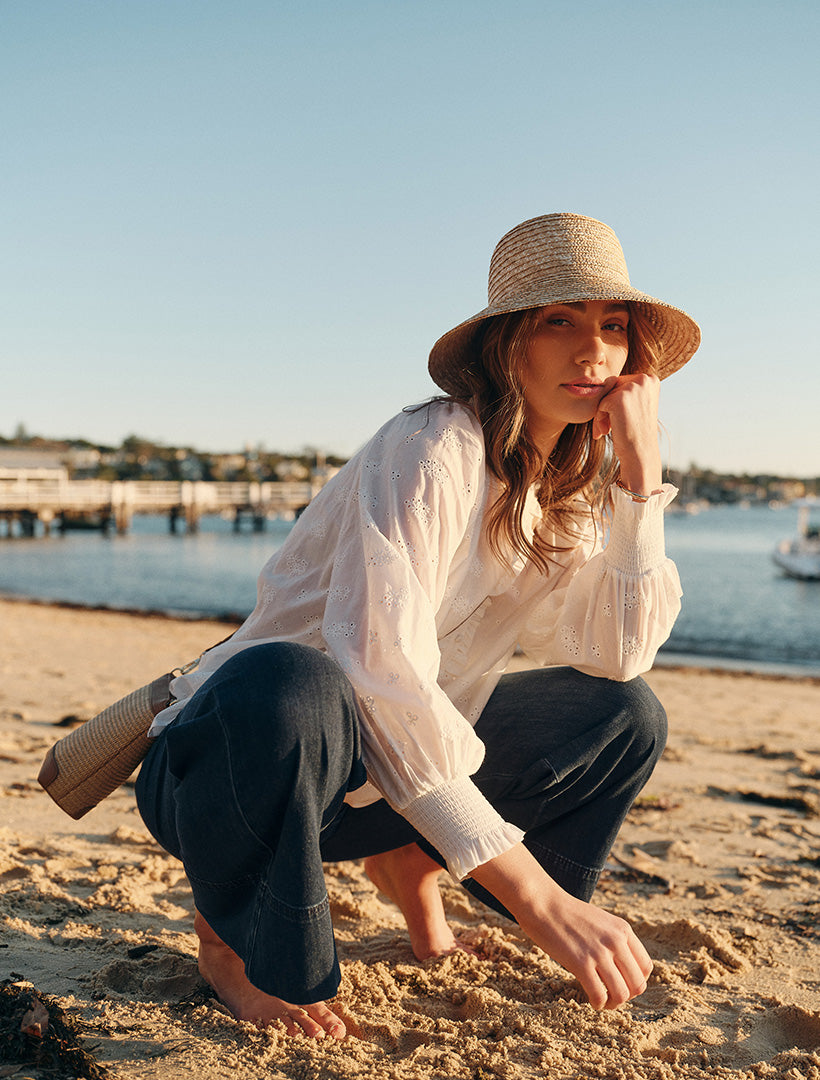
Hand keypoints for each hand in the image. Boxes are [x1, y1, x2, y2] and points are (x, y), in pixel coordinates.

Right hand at [518, 890, 651, 1009]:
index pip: (645, 967)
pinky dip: (598, 1004)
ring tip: (603, 1001)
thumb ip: (615, 940)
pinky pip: (599, 995)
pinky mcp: (580, 963)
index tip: (622, 983)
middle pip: (637, 984)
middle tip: (612, 995)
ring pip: (621, 994)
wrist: (542, 903)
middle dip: (627, 996)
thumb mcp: (601, 921)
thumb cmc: (567, 913)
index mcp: (623, 929)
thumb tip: (623, 968)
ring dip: (613, 1004)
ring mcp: (599, 952)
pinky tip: (591, 1000)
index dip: (636, 981)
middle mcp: (616, 941)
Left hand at [591, 373, 661, 494]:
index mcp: (650, 379)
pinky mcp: (618, 398)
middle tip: (611, 426)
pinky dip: (599, 418)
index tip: (622, 418)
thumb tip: (602, 381)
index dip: (616, 401)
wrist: (640, 452)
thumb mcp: (636, 404)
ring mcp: (632, 388)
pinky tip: (607, 430)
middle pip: (611, 386)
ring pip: (604, 395)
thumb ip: (625, 390)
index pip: (621, 382)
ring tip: (609, 429)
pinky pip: (599, 404)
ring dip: (602, 413)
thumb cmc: (636, 431)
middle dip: (607, 407)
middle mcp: (644, 379)